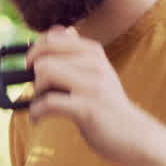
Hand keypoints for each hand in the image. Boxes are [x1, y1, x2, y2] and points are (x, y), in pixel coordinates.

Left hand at [26, 25, 140, 160]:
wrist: (135, 135)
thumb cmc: (109, 106)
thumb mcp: (96, 74)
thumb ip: (75, 55)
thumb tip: (53, 31)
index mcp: (94, 52)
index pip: (52, 39)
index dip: (34, 51)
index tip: (29, 65)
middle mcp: (94, 65)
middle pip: (45, 58)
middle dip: (33, 76)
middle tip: (36, 91)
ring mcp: (91, 86)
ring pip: (45, 75)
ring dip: (35, 93)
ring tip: (39, 106)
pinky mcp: (87, 108)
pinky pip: (48, 102)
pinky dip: (36, 112)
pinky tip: (38, 119)